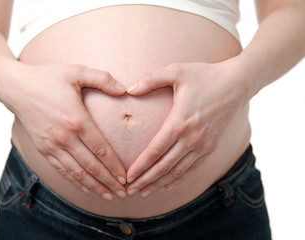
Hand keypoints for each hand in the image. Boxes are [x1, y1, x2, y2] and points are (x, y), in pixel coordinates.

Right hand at [0, 64, 126, 199]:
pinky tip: (87, 188)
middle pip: (92, 166)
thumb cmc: (48, 78)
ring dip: (95, 186)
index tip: (127, 177)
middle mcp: (65, 137)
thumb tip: (124, 89)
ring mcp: (52, 145)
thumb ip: (102, 79)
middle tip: (124, 193)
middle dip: (109, 182)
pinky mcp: (44, 149)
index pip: (101, 149)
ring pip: (77, 173)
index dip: (115, 166)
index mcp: (76, 119)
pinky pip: (62, 170)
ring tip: (109, 196)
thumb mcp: (76, 71)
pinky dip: (76, 182)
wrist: (15, 87)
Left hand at [126, 62, 247, 196]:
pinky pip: (191, 169)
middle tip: (129, 190)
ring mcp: (203, 145)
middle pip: (163, 166)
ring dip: (159, 184)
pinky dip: (177, 179)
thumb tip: (129, 90)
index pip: (155, 151)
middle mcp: (192, 138)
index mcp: (180, 122)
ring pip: (177, 172)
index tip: (127, 177)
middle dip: (145, 180)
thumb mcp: (177, 71)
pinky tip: (166, 185)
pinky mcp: (211, 147)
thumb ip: (151, 79)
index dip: (140, 166)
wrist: (238, 83)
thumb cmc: (205, 75)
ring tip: (143, 192)